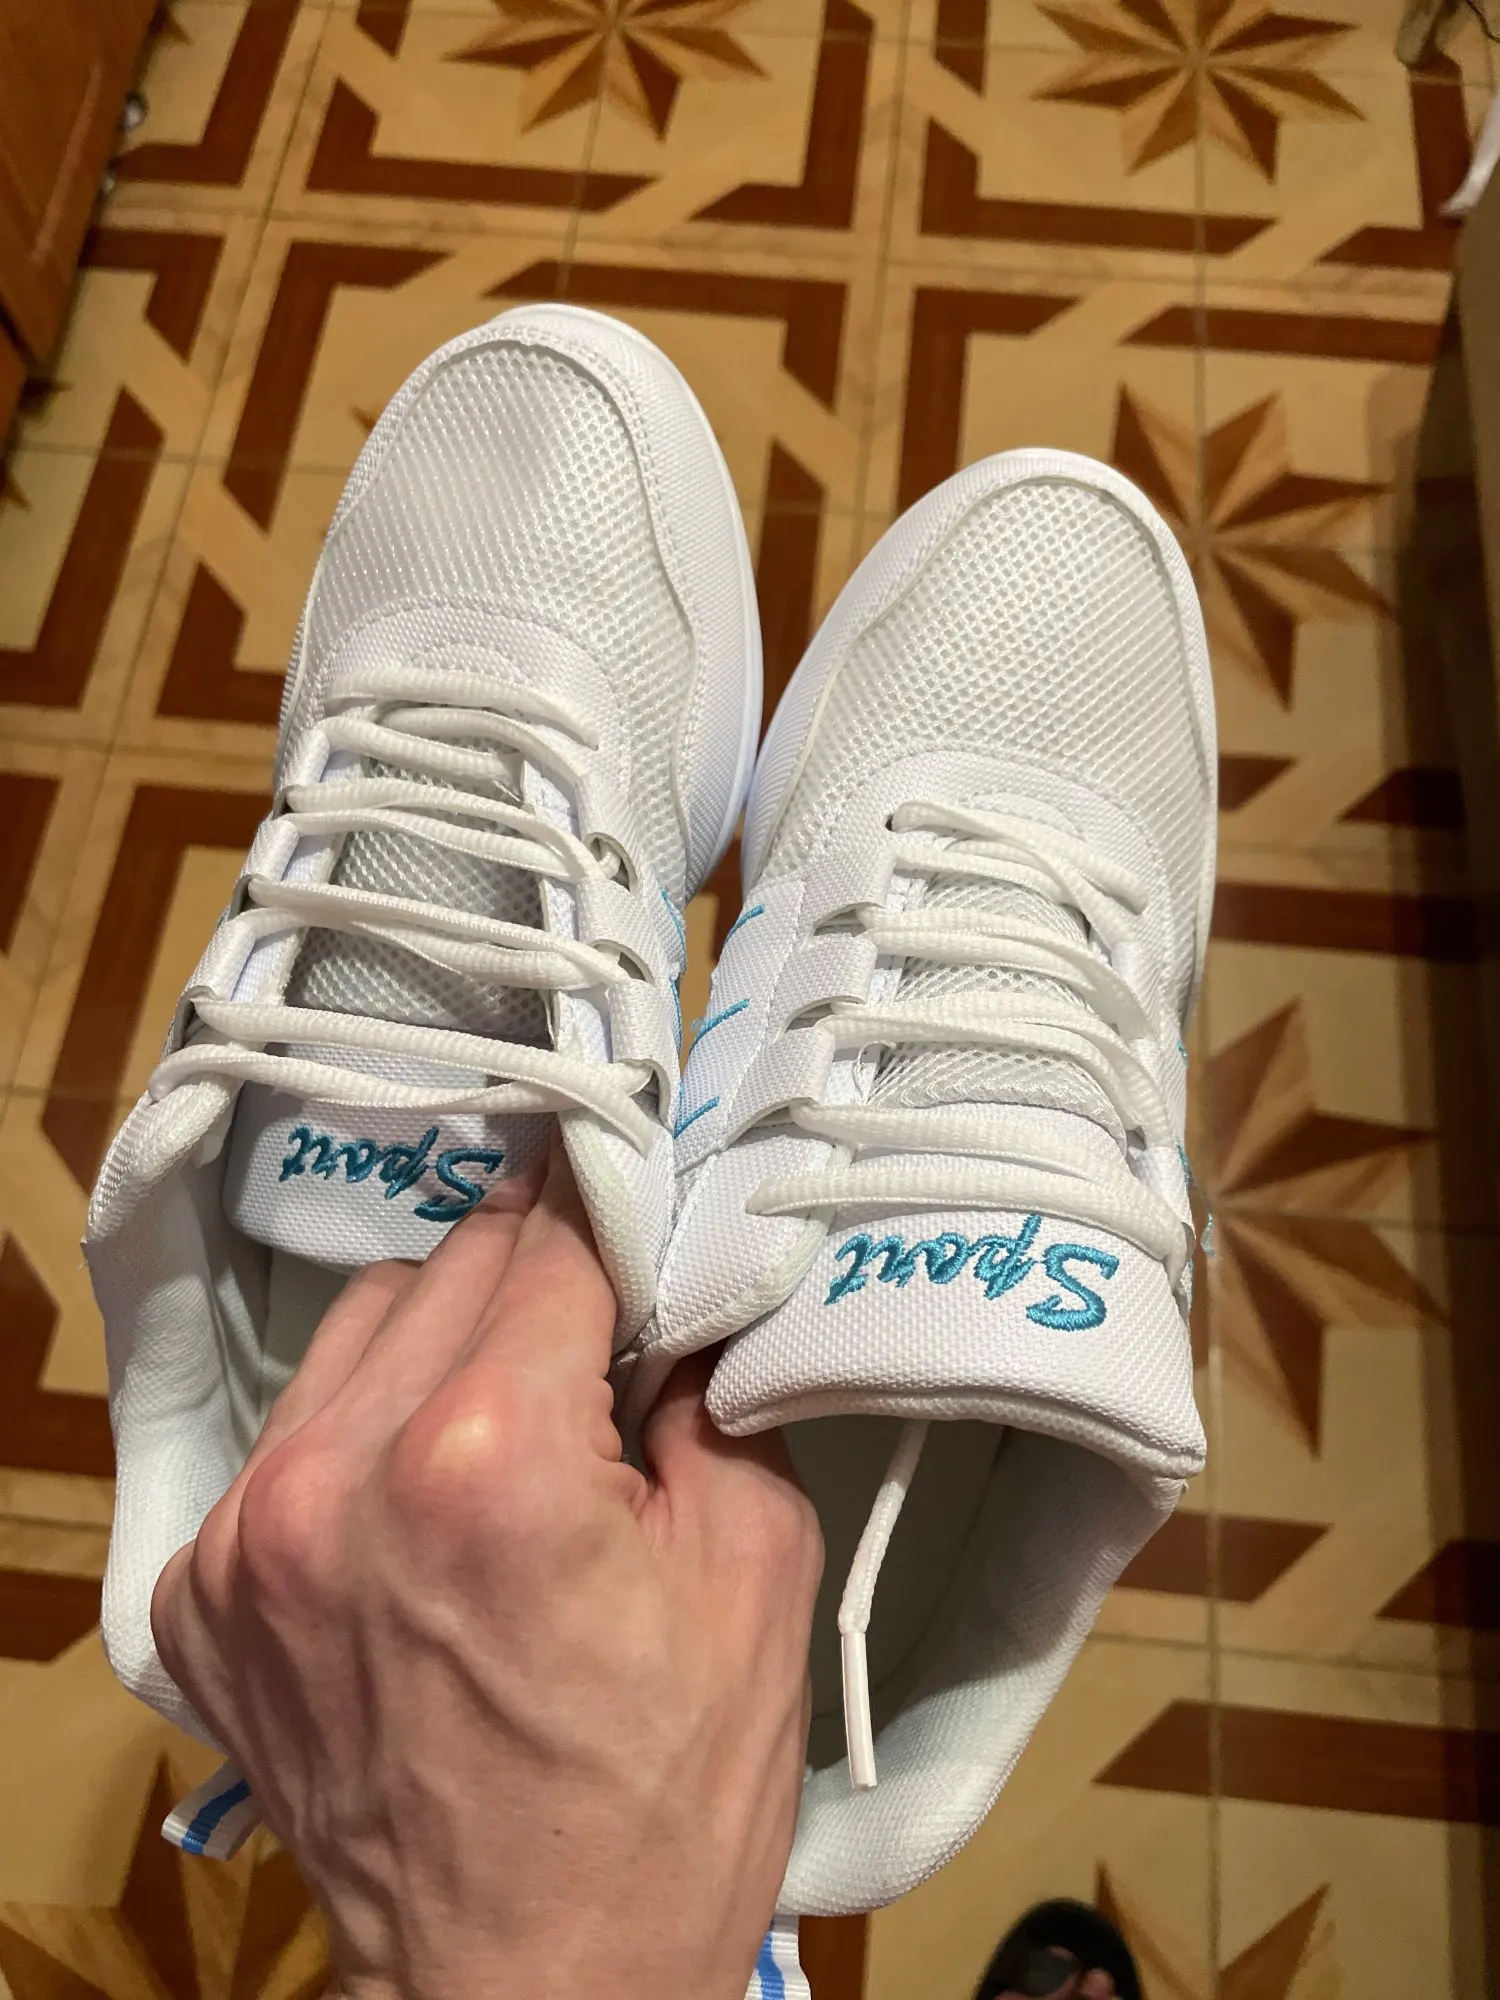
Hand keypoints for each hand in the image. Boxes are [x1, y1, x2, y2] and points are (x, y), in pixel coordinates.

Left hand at [151, 1145, 822, 1999]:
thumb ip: (706, 1389)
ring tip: (517, 1414)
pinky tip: (431, 1496)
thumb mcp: (754, 1564)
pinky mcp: (201, 1595)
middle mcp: (337, 1476)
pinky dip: (368, 1429)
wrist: (528, 1988)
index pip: (548, 1238)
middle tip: (605, 1316)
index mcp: (487, 1458)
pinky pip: (296, 1432)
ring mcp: (248, 1538)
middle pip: (449, 1264)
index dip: (611, 1210)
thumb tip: (677, 1294)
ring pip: (358, 1330)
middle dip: (537, 1274)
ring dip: (444, 1338)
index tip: (638, 1188)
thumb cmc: (660, 1804)